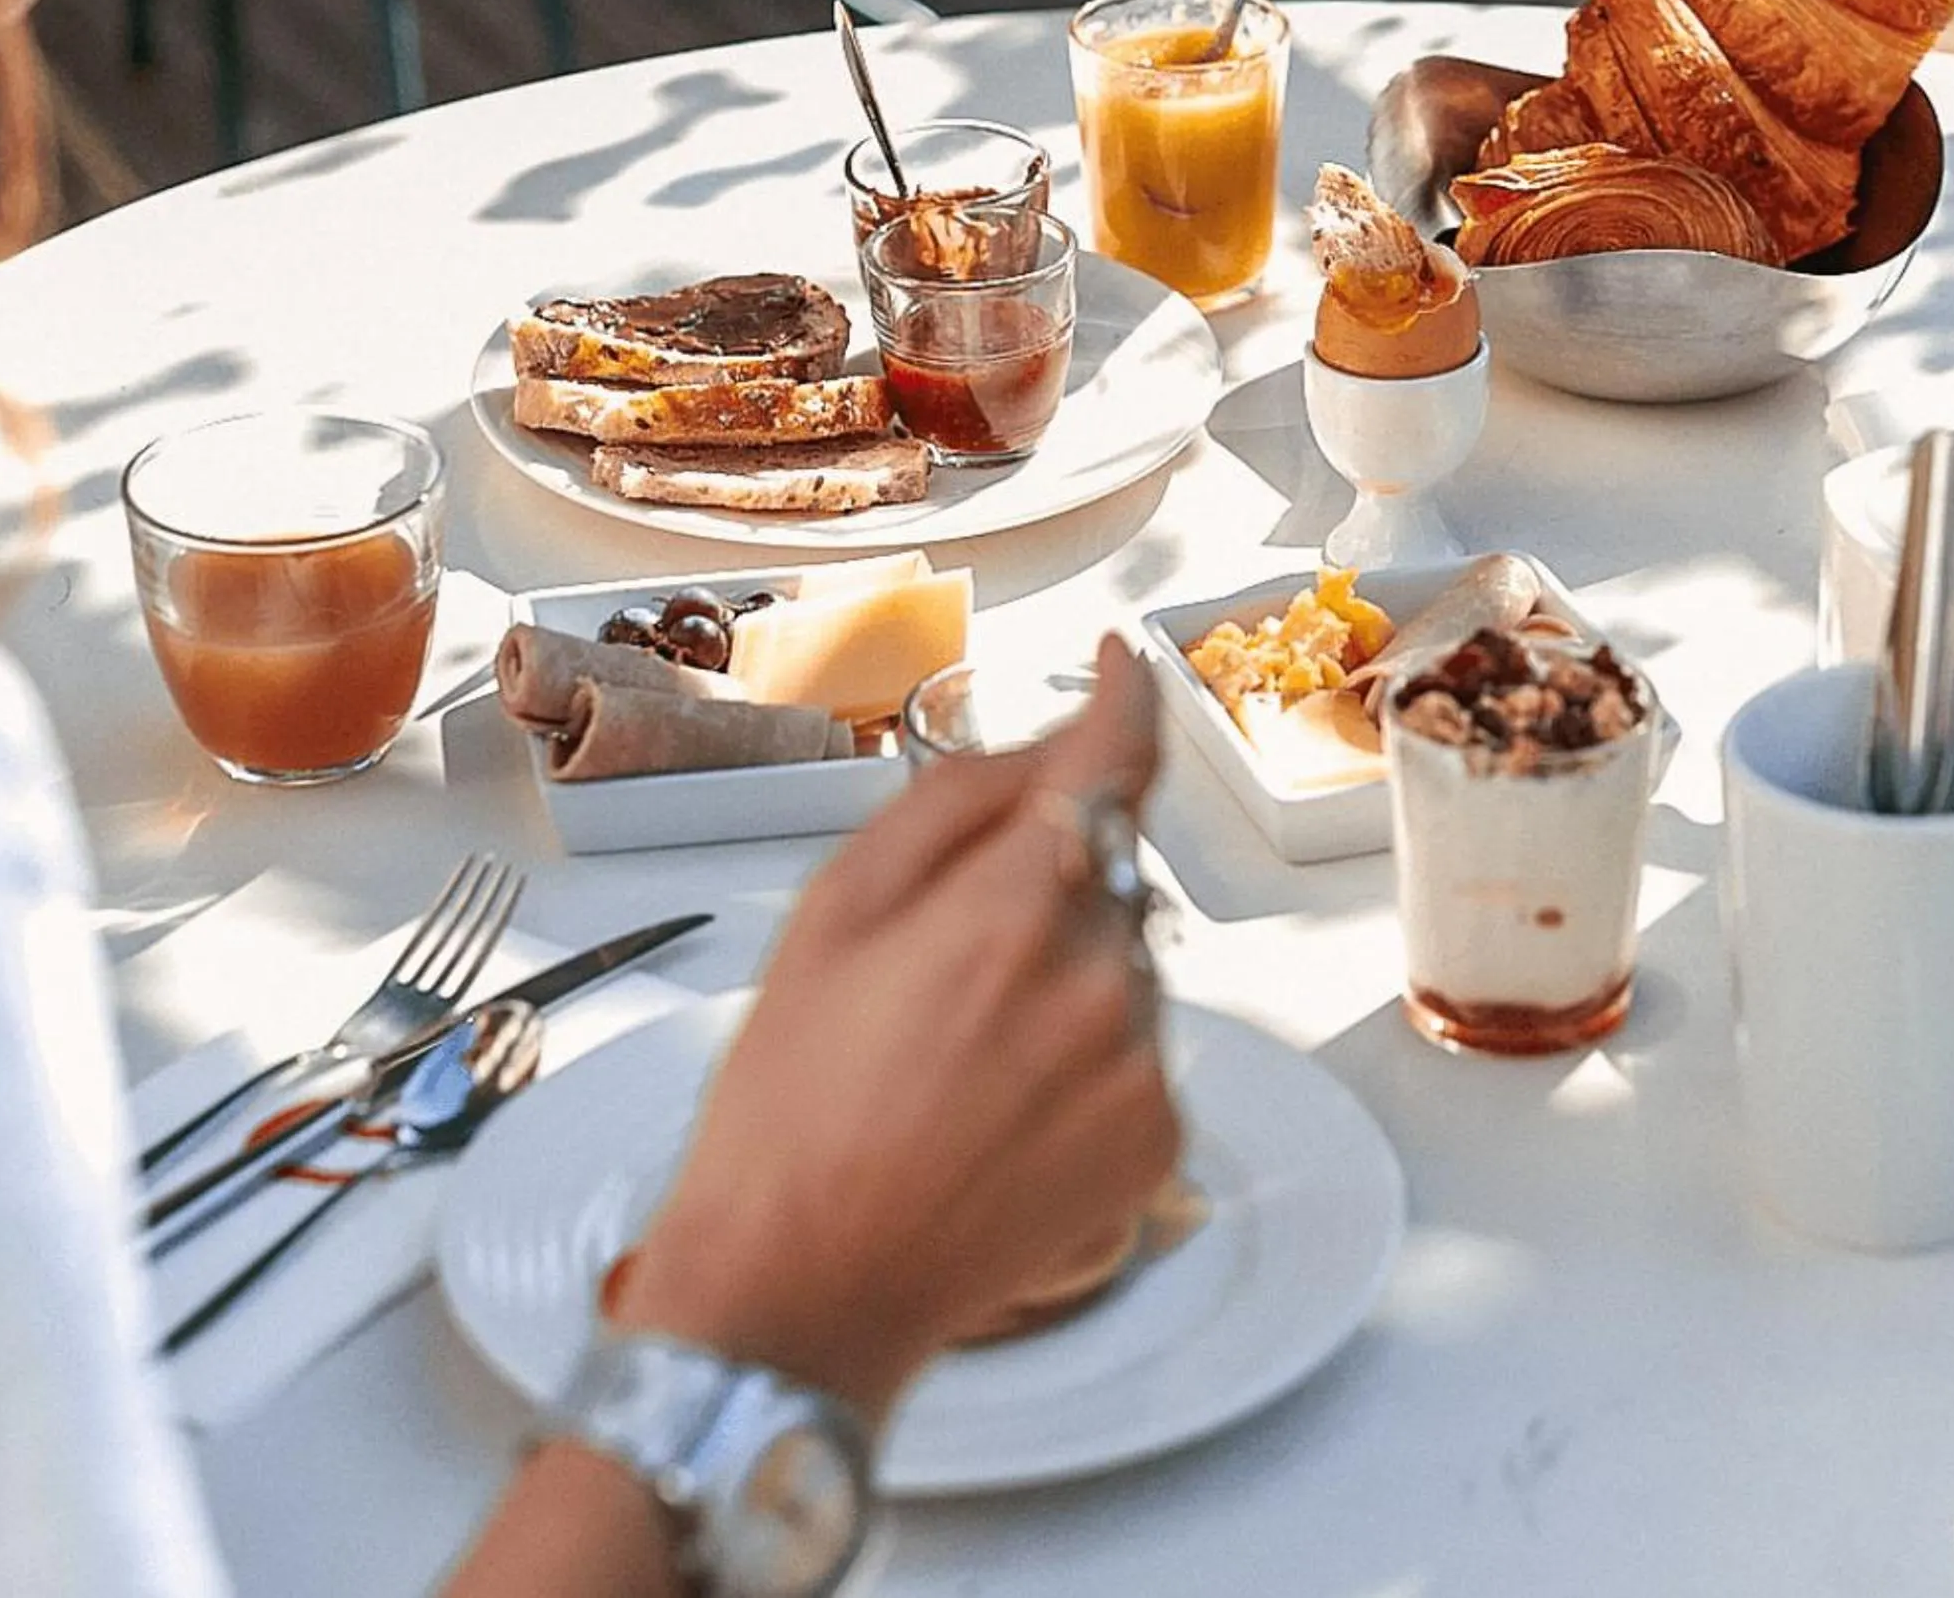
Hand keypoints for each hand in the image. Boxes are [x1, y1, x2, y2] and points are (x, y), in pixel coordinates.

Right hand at [612, 637, 1179, 1424]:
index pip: (1115, 757)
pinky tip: (1001, 1103)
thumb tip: (1043, 743)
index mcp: (1014, 908)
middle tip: (945, 956)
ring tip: (959, 1052)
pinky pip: (1140, 1046)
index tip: (1118, 662)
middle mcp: (1101, 979)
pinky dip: (1086, 1052)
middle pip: (1108, 866)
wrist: (802, 1290)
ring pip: (1125, 956)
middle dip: (1046, 876)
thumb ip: (952, 804)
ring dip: (1066, 968)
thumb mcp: (833, 913)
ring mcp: (1140, 1064)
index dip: (1122, 694)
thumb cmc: (793, 1106)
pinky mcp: (1160, 1136)